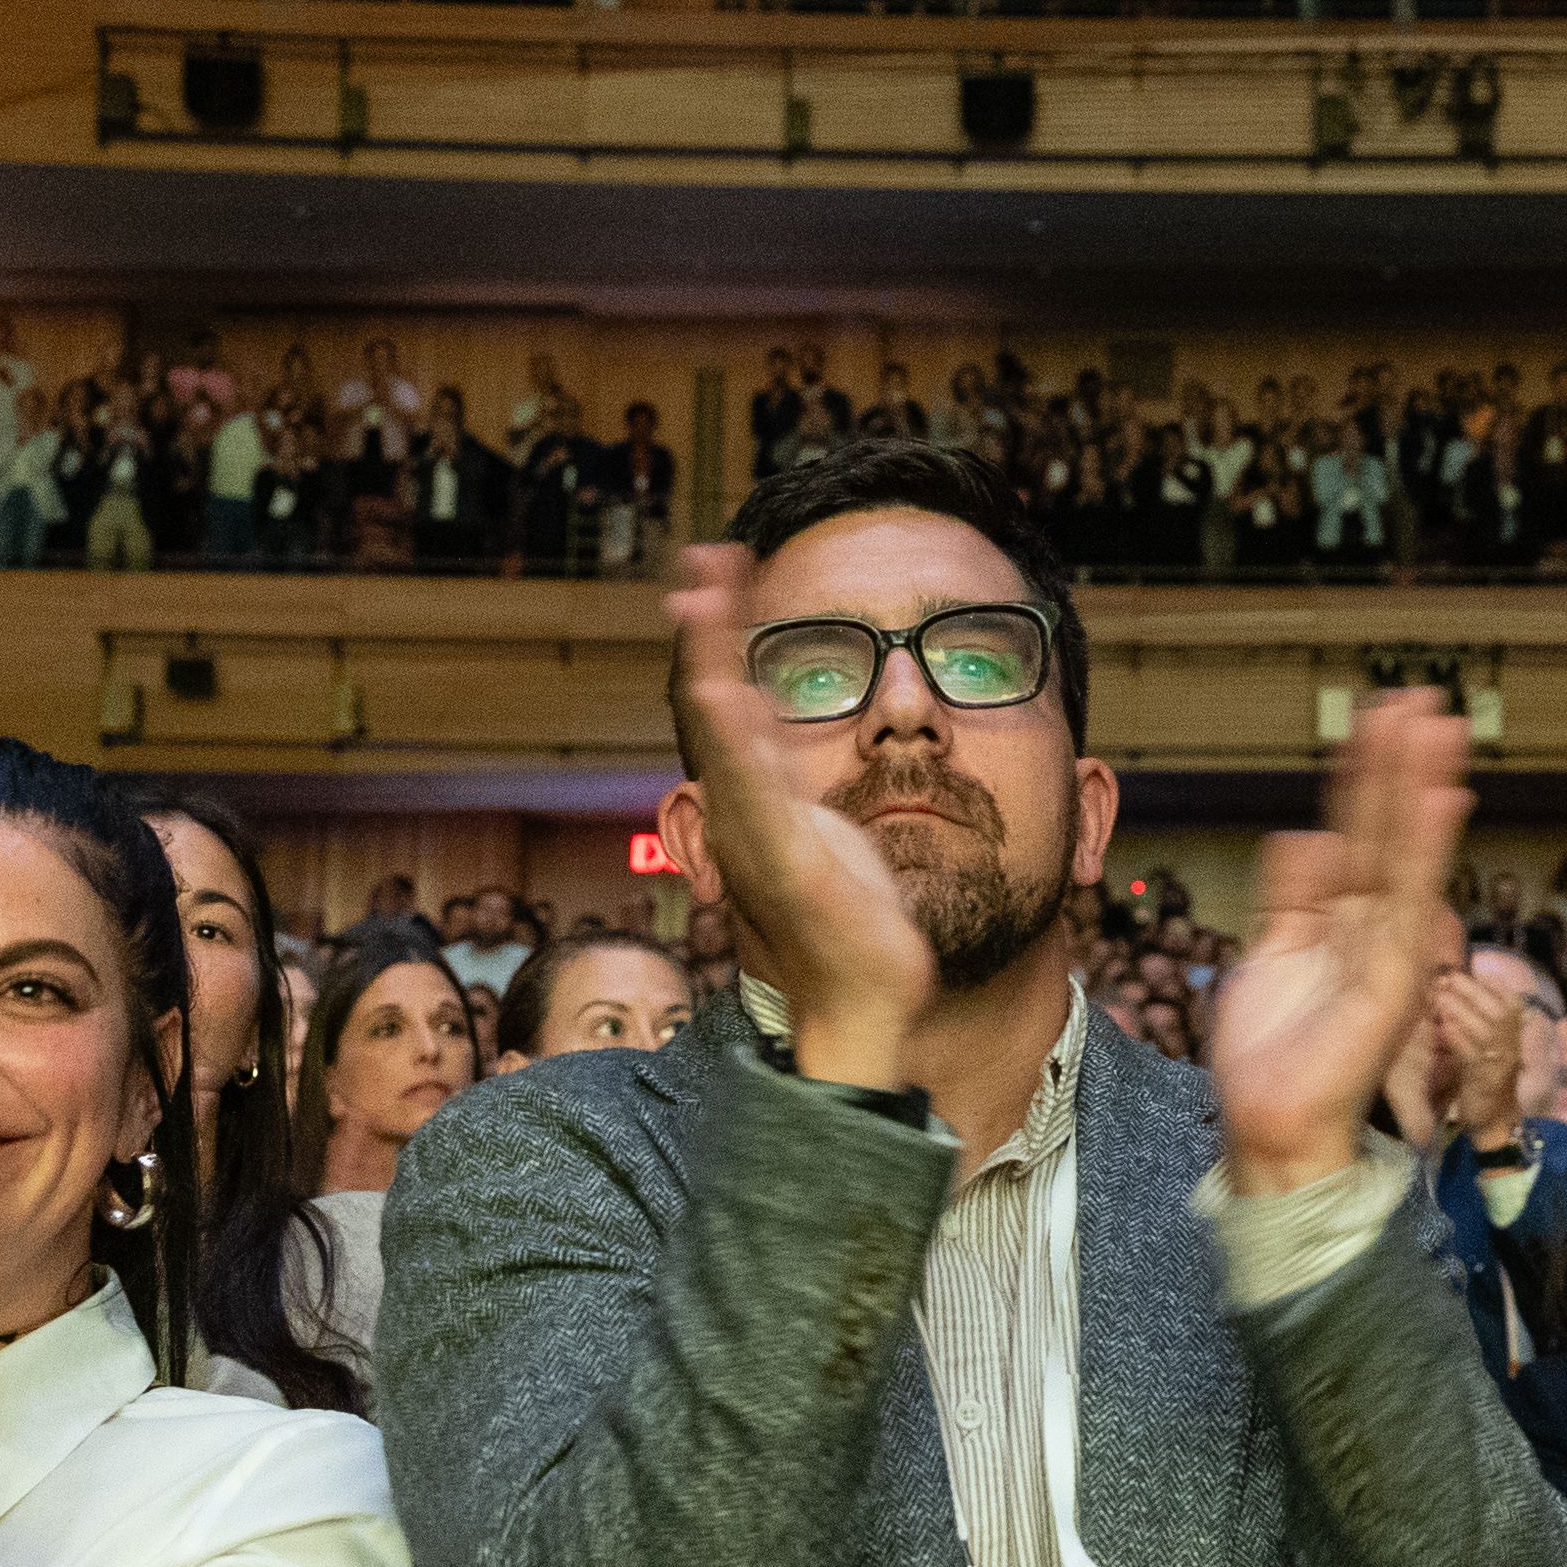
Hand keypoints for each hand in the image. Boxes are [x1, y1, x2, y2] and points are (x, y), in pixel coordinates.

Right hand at [659, 546, 935, 1081]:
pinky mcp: (789, 868)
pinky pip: (755, 797)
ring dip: (714, 668)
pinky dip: (735, 744)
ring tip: (701, 604)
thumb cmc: (846, 923)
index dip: (719, 634)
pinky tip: (726, 694)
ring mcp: (762, 840)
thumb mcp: (824, 826)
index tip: (716, 571)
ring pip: (727, 740)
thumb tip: (774, 717)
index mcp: (757, 798)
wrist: (865, 1006)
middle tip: (702, 560)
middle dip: (708, 631)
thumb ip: (794, 776)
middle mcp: (746, 813)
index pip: (729, 699)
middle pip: (715, 704)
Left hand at [1209, 692, 1472, 1191]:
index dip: (1366, 776)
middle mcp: (1374, 927)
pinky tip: (1439, 798)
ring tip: (1437, 723)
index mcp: (1342, 919)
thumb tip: (1302, 833)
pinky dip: (1425, 849)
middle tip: (1419, 698)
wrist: (1271, 1127)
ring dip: (1421, 786)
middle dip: (1400, 763)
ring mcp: (1390, 949)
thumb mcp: (1268, 954)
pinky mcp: (1396, 978)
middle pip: (1388, 829)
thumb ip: (1289, 895)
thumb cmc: (1269, 1057)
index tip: (1378, 717)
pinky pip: (1412, 901)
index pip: (1358, 831)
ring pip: (1407, 851)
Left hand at [1425, 965, 1533, 1149]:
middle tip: (1443, 979)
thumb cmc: (1489, 1076)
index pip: (1510, 1001)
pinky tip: (1442, 1027)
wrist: (1495, 1119)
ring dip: (1460, 1011)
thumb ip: (1483, 1018)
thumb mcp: (1492, 1045)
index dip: (1488, 984)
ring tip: (1438, 997)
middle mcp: (1515, 1045)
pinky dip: (1457, 1039)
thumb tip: (1458, 986)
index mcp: (1518, 1033)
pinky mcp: (1486, 1080)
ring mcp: (1502, 1063)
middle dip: (1470, 992)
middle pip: (1497, 1011)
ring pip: (1484, 1030)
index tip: (1464, 970)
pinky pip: (1472, 1055)